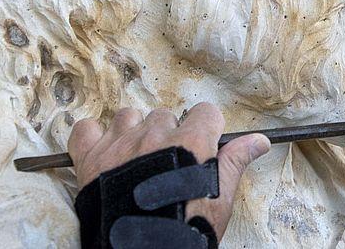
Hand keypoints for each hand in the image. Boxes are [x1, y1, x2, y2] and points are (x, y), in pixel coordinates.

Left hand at [68, 103, 270, 239]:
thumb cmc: (185, 231)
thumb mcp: (219, 200)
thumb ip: (235, 163)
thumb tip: (258, 141)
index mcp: (191, 143)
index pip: (205, 112)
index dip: (204, 129)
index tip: (200, 146)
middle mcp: (155, 135)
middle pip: (165, 116)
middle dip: (167, 134)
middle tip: (165, 163)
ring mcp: (120, 144)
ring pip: (128, 116)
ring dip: (133, 131)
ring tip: (135, 158)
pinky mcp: (90, 159)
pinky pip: (86, 129)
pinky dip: (93, 136)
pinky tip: (103, 150)